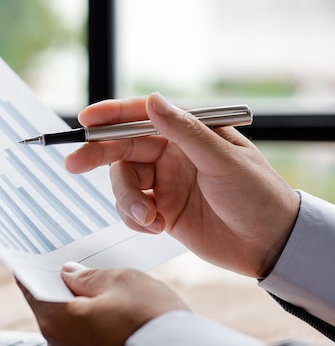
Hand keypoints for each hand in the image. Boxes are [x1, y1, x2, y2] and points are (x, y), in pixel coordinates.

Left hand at [19, 262, 187, 345]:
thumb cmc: (151, 321)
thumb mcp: (120, 281)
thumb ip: (88, 276)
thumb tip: (70, 274)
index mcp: (56, 321)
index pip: (30, 286)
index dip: (34, 266)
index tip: (38, 253)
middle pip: (51, 307)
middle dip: (65, 287)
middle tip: (82, 266)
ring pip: (71, 326)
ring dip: (83, 309)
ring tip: (108, 291)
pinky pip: (87, 342)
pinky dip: (96, 328)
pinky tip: (118, 315)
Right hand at [65, 93, 299, 277]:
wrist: (270, 245)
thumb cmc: (257, 196)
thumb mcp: (223, 161)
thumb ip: (185, 132)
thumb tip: (152, 100)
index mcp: (188, 133)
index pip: (141, 117)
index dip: (110, 116)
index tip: (85, 120)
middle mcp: (172, 154)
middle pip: (122, 148)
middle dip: (97, 156)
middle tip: (74, 165)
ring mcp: (164, 182)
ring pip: (123, 183)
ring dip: (127, 201)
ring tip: (150, 218)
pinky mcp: (161, 210)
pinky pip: (131, 209)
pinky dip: (136, 219)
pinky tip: (158, 226)